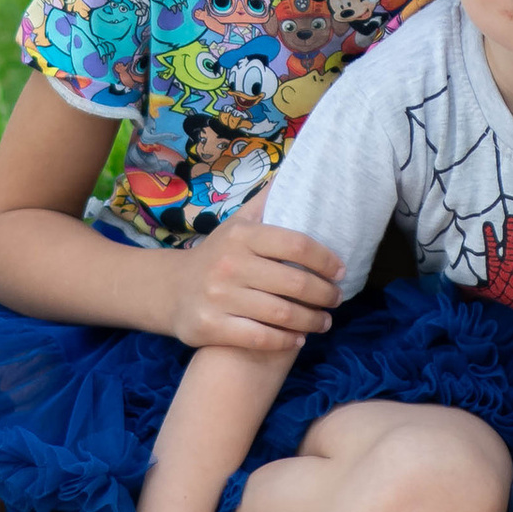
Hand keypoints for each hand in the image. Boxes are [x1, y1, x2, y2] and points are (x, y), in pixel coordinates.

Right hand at [166, 192, 343, 350]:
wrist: (172, 289)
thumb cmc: (218, 254)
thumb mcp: (238, 223)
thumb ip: (267, 202)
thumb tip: (298, 170)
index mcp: (242, 235)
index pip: (296, 244)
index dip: (325, 259)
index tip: (341, 271)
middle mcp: (229, 264)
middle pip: (294, 283)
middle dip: (324, 294)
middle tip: (337, 299)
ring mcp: (218, 297)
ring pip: (282, 314)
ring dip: (312, 321)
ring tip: (324, 322)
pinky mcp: (210, 327)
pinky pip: (260, 338)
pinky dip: (285, 341)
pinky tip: (298, 339)